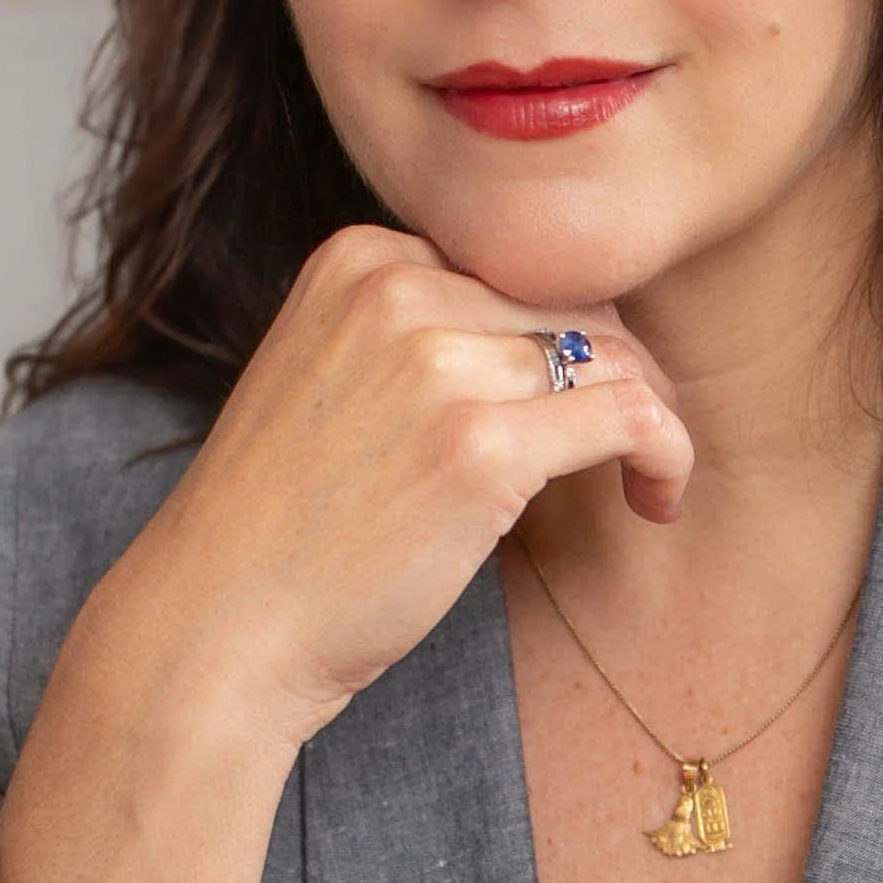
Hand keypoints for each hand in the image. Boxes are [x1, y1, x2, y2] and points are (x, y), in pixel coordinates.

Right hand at [87, 224, 692, 753]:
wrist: (216, 624)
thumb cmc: (284, 527)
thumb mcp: (335, 379)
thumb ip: (422, 335)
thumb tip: (566, 334)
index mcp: (360, 258)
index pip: (519, 266)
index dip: (572, 334)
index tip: (581, 402)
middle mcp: (397, 288)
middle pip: (577, 304)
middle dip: (621, 373)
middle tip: (632, 449)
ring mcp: (438, 363)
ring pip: (615, 357)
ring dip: (651, 421)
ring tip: (646, 481)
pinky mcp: (481, 446)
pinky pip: (632, 417)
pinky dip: (666, 456)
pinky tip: (656, 500)